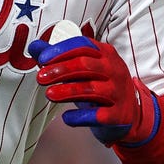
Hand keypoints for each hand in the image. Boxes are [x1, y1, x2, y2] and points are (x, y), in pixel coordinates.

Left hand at [28, 33, 160, 145]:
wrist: (128, 115)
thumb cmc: (100, 86)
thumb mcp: (83, 69)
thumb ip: (59, 57)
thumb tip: (35, 47)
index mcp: (106, 54)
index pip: (83, 46)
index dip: (61, 51)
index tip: (42, 59)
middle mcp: (115, 70)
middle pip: (85, 65)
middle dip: (60, 70)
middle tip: (41, 78)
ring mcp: (118, 92)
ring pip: (91, 89)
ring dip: (67, 91)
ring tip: (49, 94)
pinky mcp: (118, 115)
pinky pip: (97, 115)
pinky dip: (80, 117)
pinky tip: (66, 117)